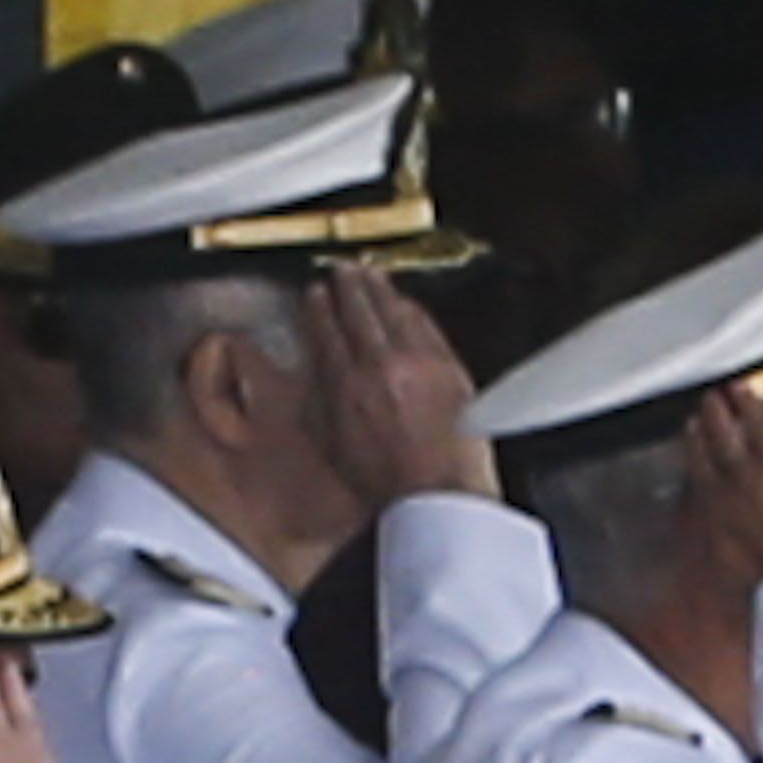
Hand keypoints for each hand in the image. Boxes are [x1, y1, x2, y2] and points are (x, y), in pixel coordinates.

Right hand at [305, 260, 496, 507]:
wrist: (440, 494)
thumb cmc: (388, 486)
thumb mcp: (335, 450)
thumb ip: (323, 407)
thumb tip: (317, 378)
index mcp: (347, 387)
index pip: (327, 335)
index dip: (319, 311)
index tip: (314, 294)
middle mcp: (381, 365)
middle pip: (360, 313)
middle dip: (348, 287)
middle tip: (341, 269)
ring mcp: (418, 361)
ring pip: (394, 311)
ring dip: (379, 289)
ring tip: (370, 273)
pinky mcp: (448, 365)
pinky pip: (426, 324)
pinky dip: (412, 308)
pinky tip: (406, 301)